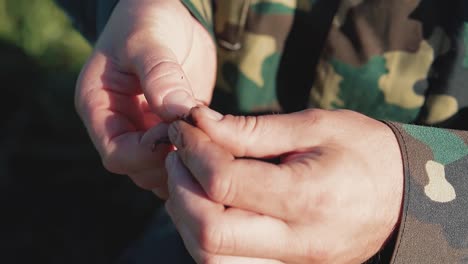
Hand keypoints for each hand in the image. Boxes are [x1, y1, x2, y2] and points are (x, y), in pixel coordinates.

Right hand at [75, 0, 215, 197]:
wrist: (170, 13)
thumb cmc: (148, 18)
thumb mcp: (147, 40)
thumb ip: (159, 75)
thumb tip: (178, 114)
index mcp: (99, 107)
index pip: (116, 154)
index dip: (148, 152)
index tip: (177, 130)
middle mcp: (120, 125)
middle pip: (140, 170)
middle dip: (171, 162)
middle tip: (204, 142)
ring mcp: (146, 129)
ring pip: (163, 170)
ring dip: (188, 165)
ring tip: (214, 145)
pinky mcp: (171, 129)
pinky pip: (182, 156)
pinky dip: (199, 157)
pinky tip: (219, 143)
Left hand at [165, 107, 403, 262]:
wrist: (405, 195)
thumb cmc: (365, 151)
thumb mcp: (315, 126)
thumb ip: (252, 130)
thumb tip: (200, 123)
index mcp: (308, 197)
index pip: (224, 183)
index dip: (194, 151)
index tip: (187, 128)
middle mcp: (297, 242)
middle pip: (209, 233)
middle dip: (181, 189)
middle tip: (180, 156)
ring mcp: (292, 263)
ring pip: (211, 259)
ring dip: (187, 217)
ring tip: (190, 178)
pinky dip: (205, 235)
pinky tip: (209, 204)